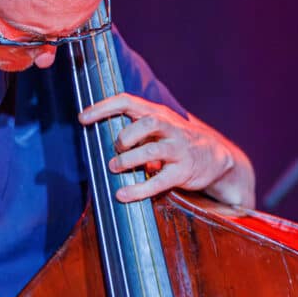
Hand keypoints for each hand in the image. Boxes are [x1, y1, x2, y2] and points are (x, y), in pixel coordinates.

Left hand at [79, 93, 254, 206]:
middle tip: (115, 147)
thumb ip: (133, 127)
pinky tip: (122, 194)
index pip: (128, 102)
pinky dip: (139, 189)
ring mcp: (178, 150)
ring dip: (128, 160)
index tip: (82, 118)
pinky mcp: (183, 172)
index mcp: (157, 113)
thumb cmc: (175, 141)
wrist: (215, 157)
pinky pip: (159, 181)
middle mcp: (170, 128)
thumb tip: (96, 133)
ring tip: (114, 167)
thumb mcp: (157, 127)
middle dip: (126, 136)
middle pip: (147, 122)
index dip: (104, 108)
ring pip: (152, 151)